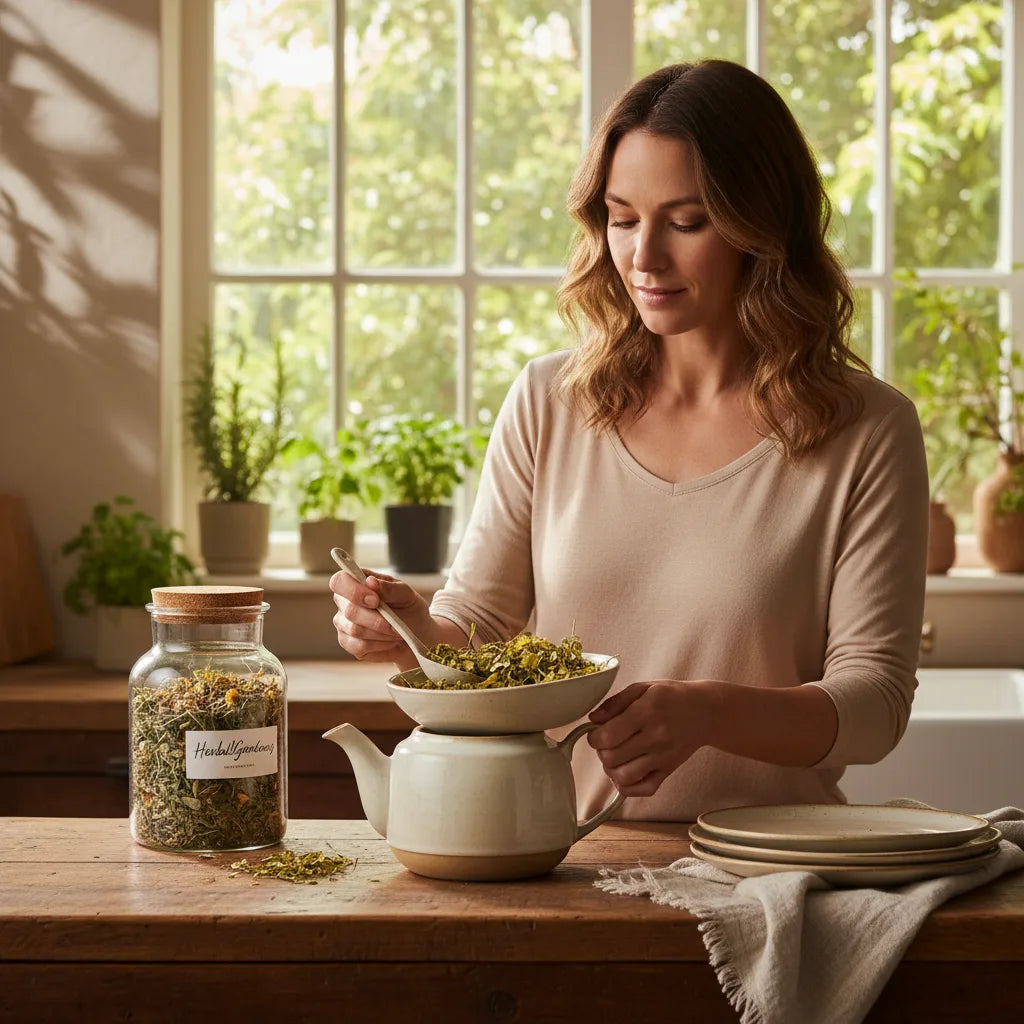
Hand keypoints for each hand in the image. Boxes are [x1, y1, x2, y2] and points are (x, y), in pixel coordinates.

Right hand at [329, 568, 432, 668]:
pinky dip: (379, 644)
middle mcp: (344, 601)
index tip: (376, 600)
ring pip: (355, 630)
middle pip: (349, 610)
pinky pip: (358, 646)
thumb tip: (370, 581)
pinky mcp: (348, 643)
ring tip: (396, 631)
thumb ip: (388, 587)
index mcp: (355, 582)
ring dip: (381, 632)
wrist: (415, 632)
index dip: (354, 591)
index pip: (339, 581)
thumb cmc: (407, 607)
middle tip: (395, 623)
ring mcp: (343, 623)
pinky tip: (389, 640)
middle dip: (376, 619)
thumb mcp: (405, 594)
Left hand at [586, 681, 712, 797]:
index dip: (594, 737)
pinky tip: (625, 772)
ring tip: (615, 757)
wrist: (705, 712)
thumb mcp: (643, 688)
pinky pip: (644, 790)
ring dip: (611, 769)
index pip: (607, 736)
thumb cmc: (672, 697)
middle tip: (607, 743)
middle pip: (611, 758)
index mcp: (646, 713)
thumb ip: (615, 702)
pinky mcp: (669, 770)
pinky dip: (628, 787)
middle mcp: (655, 737)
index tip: (596, 733)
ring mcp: (663, 757)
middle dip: (601, 752)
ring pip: (624, 777)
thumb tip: (592, 719)